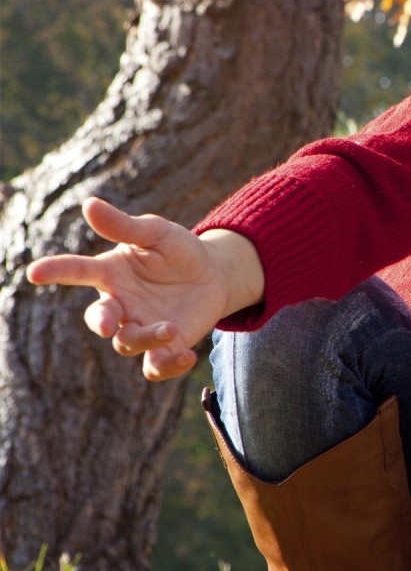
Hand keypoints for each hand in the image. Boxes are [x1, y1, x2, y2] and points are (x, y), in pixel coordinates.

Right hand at [24, 198, 259, 380]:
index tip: (35, 272)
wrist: (214, 276)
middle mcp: (121, 304)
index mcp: (110, 273)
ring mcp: (140, 327)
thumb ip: (124, 226)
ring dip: (146, 339)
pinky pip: (156, 366)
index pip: (77, 271)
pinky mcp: (164, 346)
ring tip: (170, 328)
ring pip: (128, 344)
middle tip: (109, 324)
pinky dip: (169, 366)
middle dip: (101, 322)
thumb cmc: (178, 251)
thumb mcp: (156, 233)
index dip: (56, 271)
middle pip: (100, 319)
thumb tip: (88, 204)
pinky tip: (188, 355)